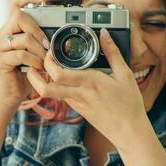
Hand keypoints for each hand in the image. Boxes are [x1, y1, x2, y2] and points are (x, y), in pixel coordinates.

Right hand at [0, 0, 49, 111]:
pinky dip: (34, 61)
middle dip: (37, 29)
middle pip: (19, 16)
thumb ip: (40, 41)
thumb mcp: (34, 55)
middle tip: (47, 43)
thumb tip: (61, 30)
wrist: (8, 98)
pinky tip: (38, 68)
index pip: (15, 4)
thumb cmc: (23, 76)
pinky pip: (20, 54)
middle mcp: (0, 36)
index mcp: (8, 31)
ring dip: (39, 50)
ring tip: (45, 61)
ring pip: (23, 37)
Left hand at [26, 28, 147, 146]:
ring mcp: (77, 104)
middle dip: (36, 75)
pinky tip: (61, 79)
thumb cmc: (129, 104)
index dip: (48, 62)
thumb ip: (113, 52)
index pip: (59, 74)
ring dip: (43, 81)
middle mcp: (79, 94)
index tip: (51, 51)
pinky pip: (62, 97)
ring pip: (51, 93)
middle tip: (36, 63)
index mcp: (90, 82)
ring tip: (45, 68)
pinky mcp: (79, 110)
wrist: (129, 131)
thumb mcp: (125, 74)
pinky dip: (56, 87)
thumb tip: (104, 33)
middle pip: (46, 87)